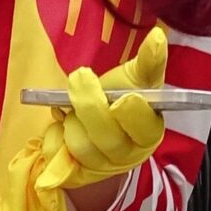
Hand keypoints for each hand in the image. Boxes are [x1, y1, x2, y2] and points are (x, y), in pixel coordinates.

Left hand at [36, 27, 168, 191]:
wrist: (96, 124)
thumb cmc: (121, 97)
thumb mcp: (137, 78)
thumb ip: (149, 61)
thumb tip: (158, 36)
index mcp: (149, 132)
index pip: (142, 126)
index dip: (128, 109)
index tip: (120, 95)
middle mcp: (127, 155)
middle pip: (106, 137)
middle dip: (88, 104)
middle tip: (80, 78)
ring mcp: (100, 168)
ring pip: (80, 146)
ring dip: (71, 120)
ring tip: (73, 107)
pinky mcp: (73, 174)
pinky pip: (55, 155)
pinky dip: (53, 133)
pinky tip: (61, 122)